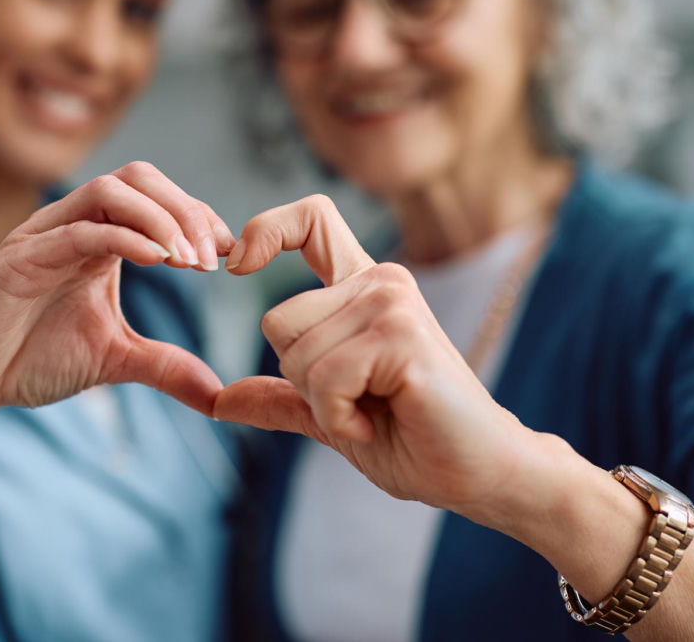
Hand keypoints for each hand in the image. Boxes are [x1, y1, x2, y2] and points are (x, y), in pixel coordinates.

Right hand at [0, 161, 233, 417]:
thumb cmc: (32, 359)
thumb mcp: (115, 360)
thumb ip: (165, 366)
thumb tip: (218, 394)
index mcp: (99, 238)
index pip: (158, 200)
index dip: (199, 217)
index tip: (231, 255)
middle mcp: (74, 225)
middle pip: (139, 178)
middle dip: (186, 209)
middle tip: (213, 258)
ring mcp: (46, 234)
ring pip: (111, 190)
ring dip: (161, 218)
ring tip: (191, 261)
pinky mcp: (22, 256)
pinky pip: (80, 229)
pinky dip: (126, 236)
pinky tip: (158, 261)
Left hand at [215, 195, 533, 518]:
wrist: (478, 474)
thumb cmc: (412, 438)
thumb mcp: (328, 414)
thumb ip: (278, 396)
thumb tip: (216, 400)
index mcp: (362, 288)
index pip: (310, 220)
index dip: (266, 230)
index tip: (239, 263)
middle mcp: (379, 282)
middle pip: (277, 320)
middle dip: (301, 379)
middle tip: (359, 400)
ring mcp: (392, 303)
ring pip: (297, 355)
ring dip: (325, 405)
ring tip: (374, 412)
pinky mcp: (402, 336)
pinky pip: (325, 380)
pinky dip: (340, 419)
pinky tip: (379, 424)